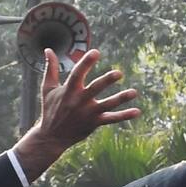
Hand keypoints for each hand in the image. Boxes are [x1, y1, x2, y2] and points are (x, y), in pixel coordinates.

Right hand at [14, 48, 140, 176]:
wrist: (51, 137)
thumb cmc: (50, 109)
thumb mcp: (47, 89)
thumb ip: (50, 69)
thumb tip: (48, 49)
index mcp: (69, 90)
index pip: (78, 73)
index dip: (87, 62)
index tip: (96, 52)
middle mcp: (79, 101)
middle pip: (95, 89)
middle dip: (106, 81)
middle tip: (119, 73)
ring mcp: (88, 113)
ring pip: (107, 105)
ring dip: (120, 99)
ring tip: (134, 92)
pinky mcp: (94, 123)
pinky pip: (111, 119)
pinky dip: (124, 116)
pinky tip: (137, 111)